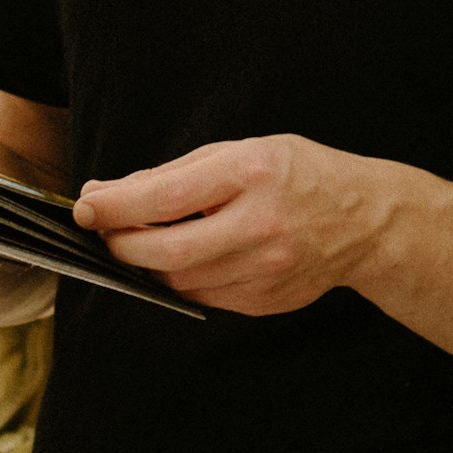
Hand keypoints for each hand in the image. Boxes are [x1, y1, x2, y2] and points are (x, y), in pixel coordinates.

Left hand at [72, 136, 384, 314]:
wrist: (366, 222)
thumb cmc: (299, 175)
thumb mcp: (244, 151)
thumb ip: (178, 173)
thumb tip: (110, 193)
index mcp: (253, 172)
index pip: (167, 197)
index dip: (116, 206)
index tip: (86, 207)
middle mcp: (261, 224)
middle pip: (168, 250)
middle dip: (122, 244)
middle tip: (105, 232)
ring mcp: (266, 269)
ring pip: (180, 280)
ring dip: (149, 264)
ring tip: (143, 241)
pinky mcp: (266, 301)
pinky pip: (204, 297)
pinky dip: (182, 280)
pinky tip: (186, 258)